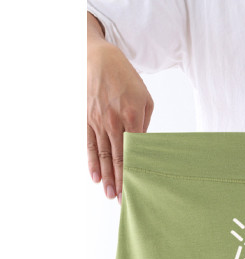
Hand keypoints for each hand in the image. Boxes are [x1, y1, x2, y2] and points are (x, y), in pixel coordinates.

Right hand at [87, 42, 153, 203]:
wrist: (97, 57)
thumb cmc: (127, 79)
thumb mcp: (145, 99)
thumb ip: (144, 125)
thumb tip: (143, 148)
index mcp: (132, 116)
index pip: (134, 151)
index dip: (135, 171)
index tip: (138, 188)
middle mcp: (113, 120)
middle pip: (117, 157)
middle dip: (121, 180)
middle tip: (123, 201)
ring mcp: (97, 120)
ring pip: (102, 154)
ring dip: (106, 177)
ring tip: (110, 195)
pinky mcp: (86, 118)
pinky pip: (89, 144)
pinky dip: (91, 162)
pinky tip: (95, 177)